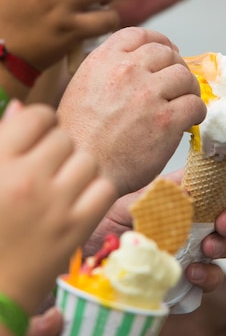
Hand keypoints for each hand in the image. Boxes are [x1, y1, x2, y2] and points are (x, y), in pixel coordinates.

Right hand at [0, 101, 115, 314]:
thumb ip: (1, 141)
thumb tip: (20, 107)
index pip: (38, 116)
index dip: (40, 124)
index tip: (38, 138)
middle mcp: (28, 179)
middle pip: (65, 138)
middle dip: (58, 150)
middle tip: (48, 169)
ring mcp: (56, 204)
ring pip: (89, 161)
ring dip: (79, 169)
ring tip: (63, 185)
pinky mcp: (78, 228)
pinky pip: (105, 187)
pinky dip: (96, 191)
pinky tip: (79, 201)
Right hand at [57, 27, 205, 195]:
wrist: (83, 168)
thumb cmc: (80, 136)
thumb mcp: (82, 88)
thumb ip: (108, 71)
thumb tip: (139, 64)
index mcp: (104, 60)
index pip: (141, 35)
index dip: (160, 42)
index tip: (168, 52)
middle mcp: (127, 71)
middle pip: (167, 54)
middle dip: (175, 68)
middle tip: (177, 86)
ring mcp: (148, 94)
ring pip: (185, 77)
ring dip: (188, 90)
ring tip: (184, 103)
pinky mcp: (167, 120)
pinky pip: (195, 105)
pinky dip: (197, 112)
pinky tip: (189, 121)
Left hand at [83, 168, 225, 294]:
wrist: (85, 260)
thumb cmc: (105, 224)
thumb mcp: (133, 200)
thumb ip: (166, 191)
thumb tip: (194, 180)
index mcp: (179, 200)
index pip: (214, 187)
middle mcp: (188, 224)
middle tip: (222, 223)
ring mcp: (188, 252)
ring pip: (223, 248)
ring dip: (224, 246)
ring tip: (208, 250)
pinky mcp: (182, 281)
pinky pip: (208, 280)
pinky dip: (208, 276)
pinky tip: (192, 273)